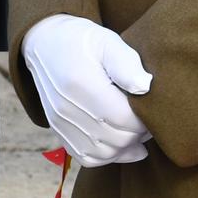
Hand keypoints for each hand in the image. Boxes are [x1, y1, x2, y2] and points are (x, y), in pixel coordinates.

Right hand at [22, 14, 153, 166]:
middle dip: (138, 135)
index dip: (145, 121)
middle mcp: (67, 108)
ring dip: (124, 148)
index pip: (124, 119)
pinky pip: (85, 156)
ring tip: (134, 131)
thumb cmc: (82, 41)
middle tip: (147, 120)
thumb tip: (145, 88)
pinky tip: (118, 144)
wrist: (45, 43)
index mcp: (82, 84)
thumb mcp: (107, 41)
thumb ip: (127, 63)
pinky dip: (105, 156)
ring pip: (102, 153)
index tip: (151, 109)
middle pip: (115, 139)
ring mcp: (60, 121)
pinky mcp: (58, 130)